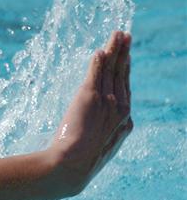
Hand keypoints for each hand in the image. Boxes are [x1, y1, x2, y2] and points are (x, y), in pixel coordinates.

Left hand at [46, 31, 132, 194]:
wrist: (73, 165)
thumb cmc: (80, 162)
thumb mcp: (97, 146)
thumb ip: (101, 134)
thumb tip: (97, 132)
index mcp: (124, 121)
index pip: (125, 88)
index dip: (125, 70)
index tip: (125, 57)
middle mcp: (119, 108)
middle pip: (122, 74)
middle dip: (124, 54)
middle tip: (126, 36)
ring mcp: (107, 101)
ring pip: (112, 70)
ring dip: (114, 50)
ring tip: (117, 35)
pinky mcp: (90, 96)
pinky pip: (96, 73)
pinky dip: (98, 61)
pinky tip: (100, 50)